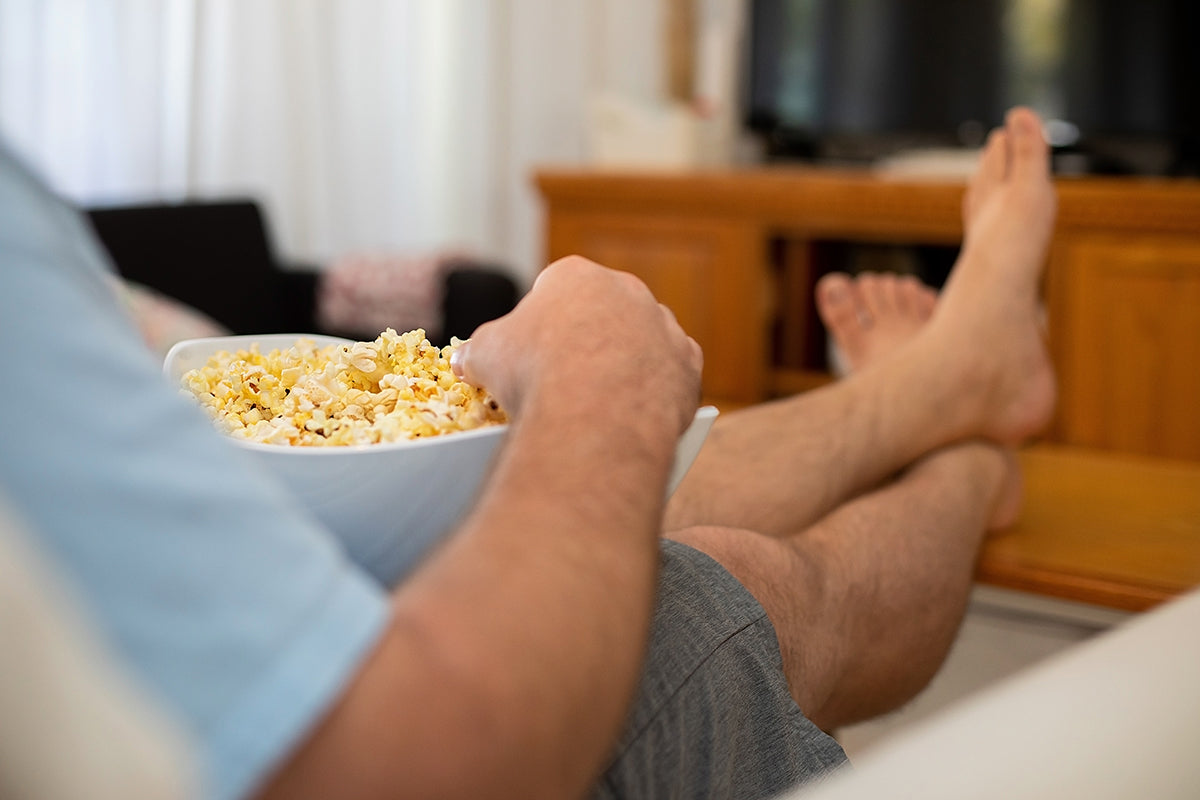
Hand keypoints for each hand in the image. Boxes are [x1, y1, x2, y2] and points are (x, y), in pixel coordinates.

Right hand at [451, 255, 702, 437]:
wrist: (596, 413)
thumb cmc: (533, 372)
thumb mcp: (485, 355)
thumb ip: (477, 350)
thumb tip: (463, 360)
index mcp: (574, 275)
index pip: (554, 291)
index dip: (539, 327)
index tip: (531, 356)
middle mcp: (626, 290)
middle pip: (602, 314)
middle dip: (586, 341)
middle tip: (566, 380)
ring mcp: (662, 325)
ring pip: (641, 342)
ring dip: (625, 364)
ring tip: (601, 402)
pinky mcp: (689, 363)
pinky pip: (670, 374)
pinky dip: (655, 390)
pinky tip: (633, 412)